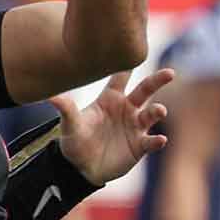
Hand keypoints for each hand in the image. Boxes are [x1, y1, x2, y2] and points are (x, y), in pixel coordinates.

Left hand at [50, 69, 172, 185]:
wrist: (80, 167)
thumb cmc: (75, 140)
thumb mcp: (69, 124)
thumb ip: (66, 109)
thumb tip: (50, 95)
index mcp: (110, 99)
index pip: (120, 78)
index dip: (126, 67)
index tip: (134, 51)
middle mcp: (127, 109)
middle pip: (145, 91)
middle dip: (157, 81)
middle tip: (169, 73)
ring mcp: (135, 127)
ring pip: (151, 114)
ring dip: (157, 111)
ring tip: (159, 110)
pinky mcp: (140, 146)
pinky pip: (151, 141)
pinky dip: (156, 141)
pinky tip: (160, 139)